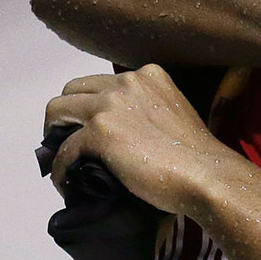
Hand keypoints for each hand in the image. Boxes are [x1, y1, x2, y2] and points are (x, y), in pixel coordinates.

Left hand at [43, 65, 235, 214]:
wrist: (206, 176)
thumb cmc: (197, 156)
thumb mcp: (174, 114)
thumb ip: (145, 110)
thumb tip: (118, 134)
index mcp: (148, 75)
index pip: (101, 82)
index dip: (89, 106)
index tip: (89, 128)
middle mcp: (127, 82)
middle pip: (72, 90)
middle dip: (65, 115)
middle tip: (68, 142)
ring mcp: (111, 105)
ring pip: (57, 111)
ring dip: (54, 137)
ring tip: (63, 160)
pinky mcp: (100, 133)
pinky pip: (63, 151)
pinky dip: (60, 170)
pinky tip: (68, 184)